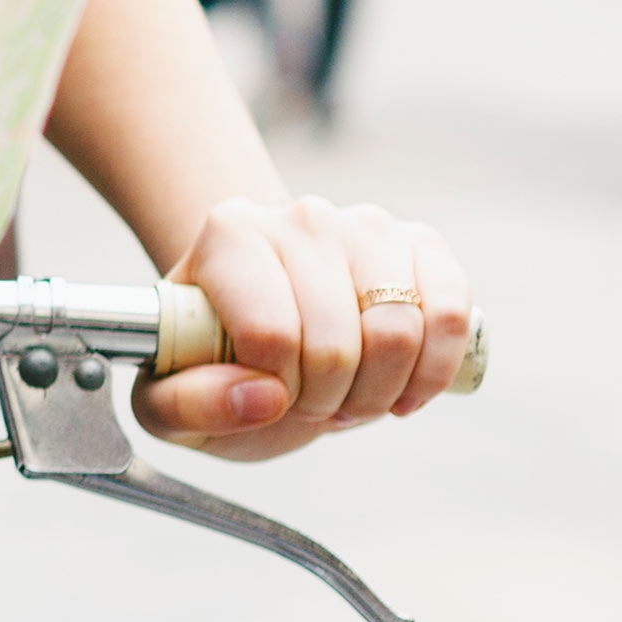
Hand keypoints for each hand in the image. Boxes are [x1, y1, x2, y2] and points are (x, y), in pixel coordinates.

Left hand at [132, 194, 477, 462]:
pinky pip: (452, 314)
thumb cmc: (214, 363)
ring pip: (399, 329)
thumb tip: (262, 397)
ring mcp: (366, 225)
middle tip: (311, 403)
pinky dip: (434, 370)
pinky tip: (403, 388)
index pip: (269, 333)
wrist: (266, 330)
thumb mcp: (169, 399)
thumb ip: (187, 405)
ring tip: (349, 394)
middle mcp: (299, 217)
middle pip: (337, 340)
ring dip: (380, 390)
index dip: (275, 390)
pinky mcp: (423, 244)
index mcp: (229, 236)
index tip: (264, 395)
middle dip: (328, 399)